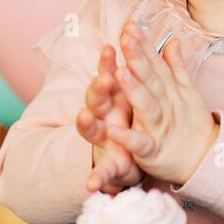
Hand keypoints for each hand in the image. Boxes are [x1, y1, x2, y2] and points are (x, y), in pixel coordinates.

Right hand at [75, 44, 144, 193]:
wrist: (128, 163)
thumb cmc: (129, 122)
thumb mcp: (133, 96)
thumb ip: (136, 69)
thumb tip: (140, 39)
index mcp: (115, 100)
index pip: (109, 76)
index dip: (107, 62)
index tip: (110, 46)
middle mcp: (104, 118)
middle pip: (96, 99)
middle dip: (98, 88)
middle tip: (104, 77)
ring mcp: (103, 142)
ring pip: (91, 130)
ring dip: (87, 123)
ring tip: (83, 116)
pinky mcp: (108, 168)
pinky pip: (102, 173)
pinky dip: (97, 177)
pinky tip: (91, 184)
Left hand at [105, 22, 219, 186]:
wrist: (206, 161)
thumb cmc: (190, 124)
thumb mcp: (186, 93)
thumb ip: (176, 67)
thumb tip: (173, 41)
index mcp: (169, 91)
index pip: (155, 64)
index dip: (144, 45)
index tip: (131, 26)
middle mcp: (165, 105)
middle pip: (151, 79)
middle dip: (139, 58)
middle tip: (126, 37)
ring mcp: (159, 127)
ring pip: (147, 106)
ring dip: (135, 90)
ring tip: (120, 72)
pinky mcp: (153, 151)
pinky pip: (140, 144)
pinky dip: (128, 138)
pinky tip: (112, 130)